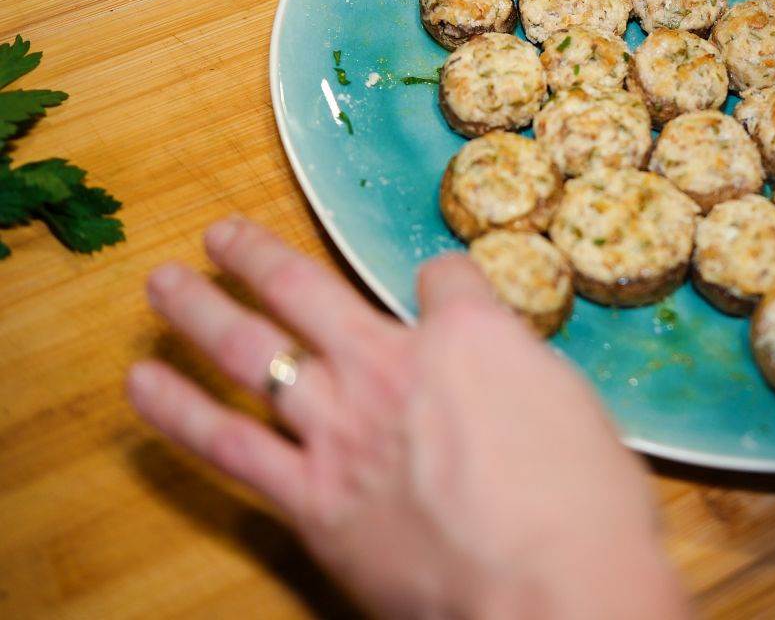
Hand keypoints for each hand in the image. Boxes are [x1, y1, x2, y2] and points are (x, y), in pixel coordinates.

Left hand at [127, 217, 687, 619]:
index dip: (445, 283)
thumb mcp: (575, 409)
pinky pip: (226, 445)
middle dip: (261, 258)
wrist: (548, 586)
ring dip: (201, 311)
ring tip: (165, 283)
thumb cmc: (587, 505)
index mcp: (469, 336)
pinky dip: (177, 410)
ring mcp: (340, 429)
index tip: (441, 288)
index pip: (444, 280)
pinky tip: (141, 382)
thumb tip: (509, 376)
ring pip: (252, 352)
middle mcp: (389, 365)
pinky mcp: (308, 497)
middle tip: (223, 235)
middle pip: (309, 291)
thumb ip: (523, 377)